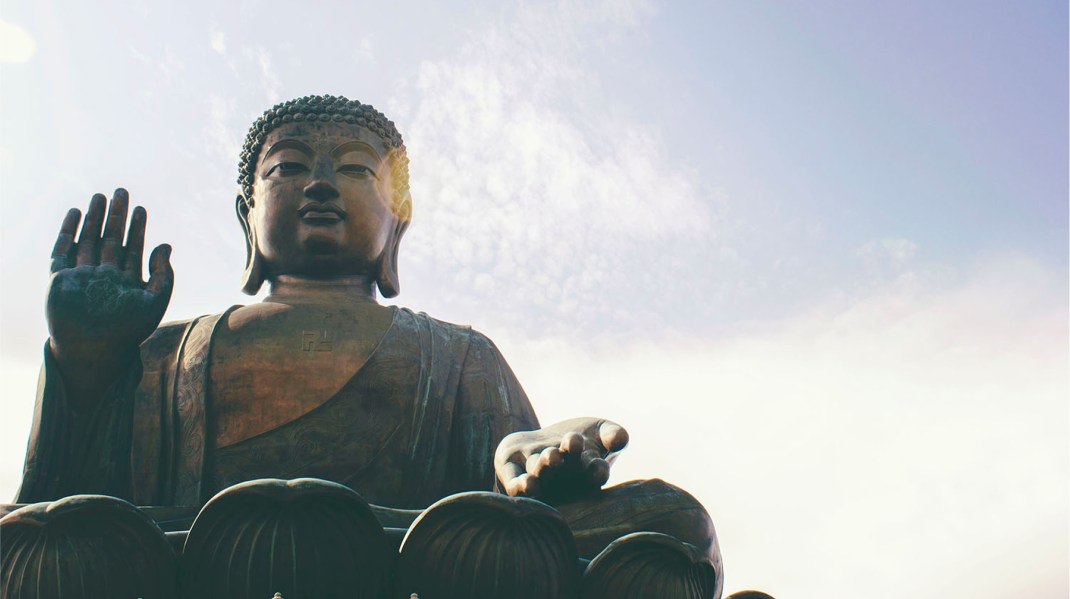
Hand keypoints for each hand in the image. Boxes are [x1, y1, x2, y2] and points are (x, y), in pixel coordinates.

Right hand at [46, 189, 172, 384]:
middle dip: (116, 215)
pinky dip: (68, 231)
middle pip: (109, 238)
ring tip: (100, 195)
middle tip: (122, 191)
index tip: (141, 209)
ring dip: (93, 218)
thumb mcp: (154, 302)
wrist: (94, 350)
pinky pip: (62, 250)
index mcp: (125, 281)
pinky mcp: (60, 278)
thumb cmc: (127, 332)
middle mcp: (103, 275)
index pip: (132, 248)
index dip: (137, 228)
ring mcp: (81, 275)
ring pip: (87, 239)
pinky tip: (75, 213)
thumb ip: (163, 275)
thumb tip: (166, 245)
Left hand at [494, 417, 628, 500]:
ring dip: (542, 468)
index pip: (595, 473)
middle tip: (558, 455)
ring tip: (548, 457)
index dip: (596, 472)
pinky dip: (519, 485)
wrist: (542, 445)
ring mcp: (537, 477)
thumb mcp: (598, 432)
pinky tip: (523, 484)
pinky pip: (514, 482)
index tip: (597, 468)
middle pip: (562, 471)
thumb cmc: (577, 441)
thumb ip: (612, 434)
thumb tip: (621, 438)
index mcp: (586, 471)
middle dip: (560, 463)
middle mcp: (562, 478)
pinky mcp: (512, 472)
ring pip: (538, 473)